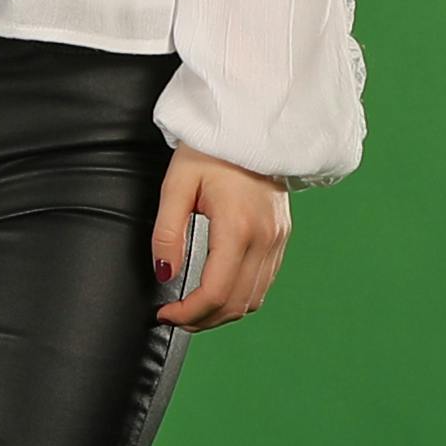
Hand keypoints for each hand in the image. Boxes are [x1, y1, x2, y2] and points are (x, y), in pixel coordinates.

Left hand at [152, 148, 290, 327]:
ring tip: (194, 310)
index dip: (188, 313)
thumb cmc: (209, 150)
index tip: (165, 314)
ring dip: (222, 313)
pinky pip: (264, 283)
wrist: (250, 125)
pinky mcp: (281, 237)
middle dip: (203, 319)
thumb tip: (165, 274)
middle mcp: (264, 239)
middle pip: (236, 304)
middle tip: (175, 317)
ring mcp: (277, 240)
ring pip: (253, 299)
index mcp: (238, 228)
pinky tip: (218, 292)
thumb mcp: (177, 185)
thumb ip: (168, 234)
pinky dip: (240, 297)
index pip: (216, 292)